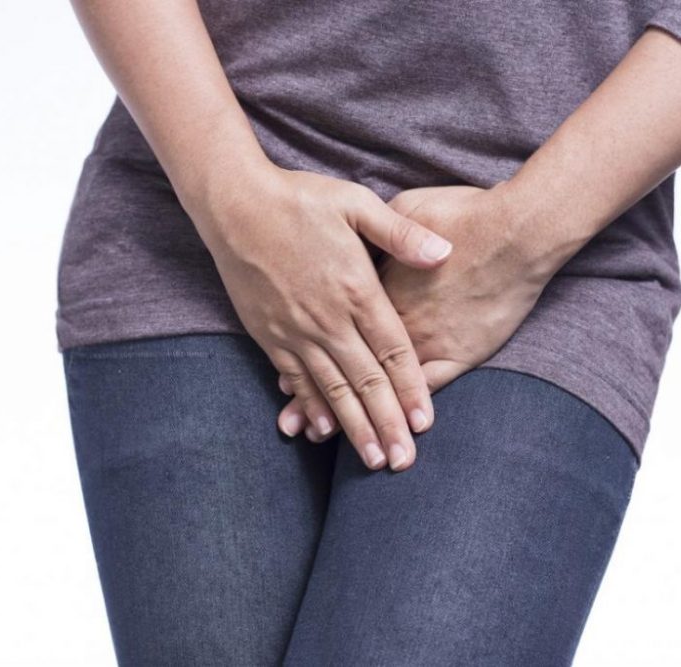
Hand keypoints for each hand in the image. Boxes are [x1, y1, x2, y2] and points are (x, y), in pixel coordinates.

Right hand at [197, 162, 454, 471]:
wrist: (234, 204)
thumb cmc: (299, 199)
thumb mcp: (356, 203)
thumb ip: (401, 234)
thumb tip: (445, 251)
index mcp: (356, 290)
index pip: (393, 350)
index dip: (411, 388)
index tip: (426, 422)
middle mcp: (328, 319)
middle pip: (365, 381)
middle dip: (387, 424)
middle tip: (404, 461)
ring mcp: (295, 330)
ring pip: (331, 389)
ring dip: (353, 427)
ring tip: (371, 459)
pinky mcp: (268, 333)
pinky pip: (294, 379)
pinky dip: (310, 406)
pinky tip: (322, 431)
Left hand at [275, 182, 577, 452]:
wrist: (518, 232)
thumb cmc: (464, 214)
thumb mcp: (408, 207)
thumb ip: (379, 230)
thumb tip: (357, 236)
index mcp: (374, 288)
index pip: (333, 329)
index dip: (308, 357)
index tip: (284, 382)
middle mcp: (396, 321)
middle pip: (349, 365)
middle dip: (319, 399)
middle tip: (292, 428)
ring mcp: (428, 339)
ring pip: (383, 385)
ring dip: (357, 414)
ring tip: (328, 441)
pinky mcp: (460, 352)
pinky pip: (426, 386)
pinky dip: (406, 407)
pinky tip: (389, 427)